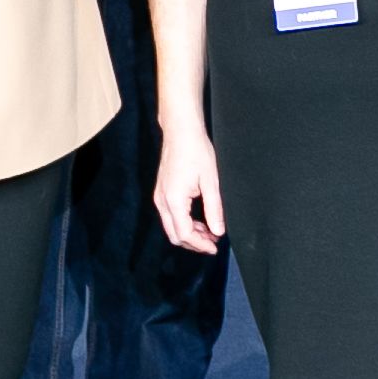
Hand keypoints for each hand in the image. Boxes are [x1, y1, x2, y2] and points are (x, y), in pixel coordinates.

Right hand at [152, 119, 224, 254]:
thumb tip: (218, 232)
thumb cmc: (197, 152)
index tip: (214, 247)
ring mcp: (159, 196)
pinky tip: (200, 221)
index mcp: (173, 200)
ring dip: (189, 233)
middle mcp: (162, 201)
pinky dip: (184, 223)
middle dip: (193, 243)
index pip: (184, 234)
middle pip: (174, 234)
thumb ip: (214, 209)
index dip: (199, 245)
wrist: (181, 131)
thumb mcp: (211, 182)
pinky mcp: (161, 192)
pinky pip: (170, 216)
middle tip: (213, 243)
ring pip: (171, 226)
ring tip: (210, 233)